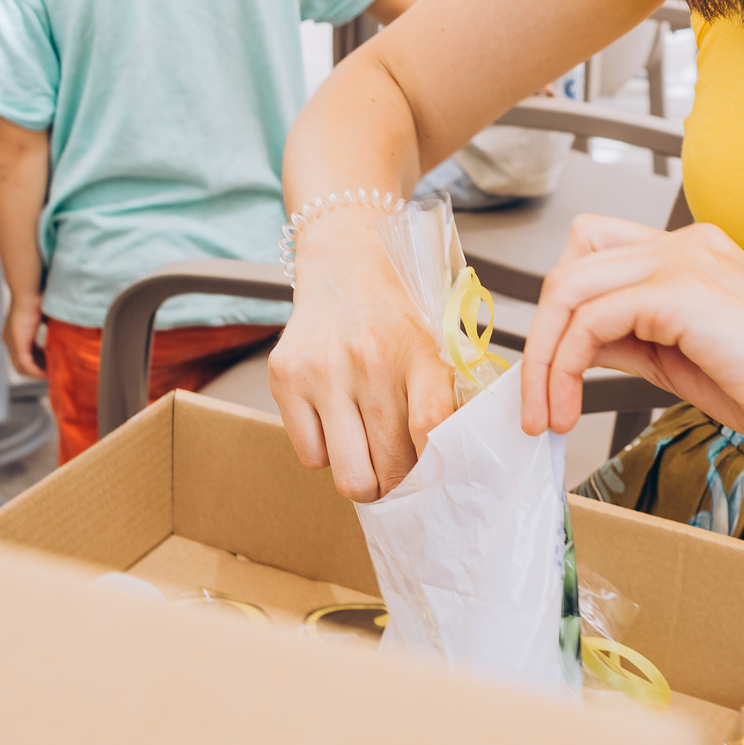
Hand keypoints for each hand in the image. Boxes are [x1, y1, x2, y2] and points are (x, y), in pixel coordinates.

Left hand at [3, 293, 45, 380]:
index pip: (24, 352)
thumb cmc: (37, 298)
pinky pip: (26, 365)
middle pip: (22, 362)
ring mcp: (10, 343)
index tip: (51, 362)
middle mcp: (9, 339)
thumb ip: (49, 325)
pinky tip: (47, 373)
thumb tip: (62, 332)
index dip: (38, 360)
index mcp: (14, 332)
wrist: (29, 293)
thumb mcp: (44, 315)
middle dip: (38, 368)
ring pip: (22, 367)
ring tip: (51, 375)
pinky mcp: (16, 345)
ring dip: (37, 373)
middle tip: (52, 372)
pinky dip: (36, 371)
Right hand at [267, 215, 459, 500]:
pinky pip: (310, 456)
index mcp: (419, 351)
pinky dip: (326, 454)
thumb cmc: (399, 311)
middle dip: (399, 485)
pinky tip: (337, 426)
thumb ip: (449, 396)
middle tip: (401, 479)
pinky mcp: (286, 376)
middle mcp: (370, 359)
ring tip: (369, 460)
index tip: (437, 480)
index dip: (435, 468)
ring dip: (363, 479)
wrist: (346, 258)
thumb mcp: (438, 341)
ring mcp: (323, 369)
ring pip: (348, 474)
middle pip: (390, 465)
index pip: (431, 427)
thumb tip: (457, 464)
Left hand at [517, 215, 743, 465]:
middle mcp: (689, 243)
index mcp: (696, 254)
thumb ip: (636, 340)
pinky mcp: (684, 292)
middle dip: (543, 336)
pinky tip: (571, 406)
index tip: (551, 379)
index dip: (563, 313)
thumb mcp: (689, 363)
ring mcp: (687, 260)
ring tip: (546, 415)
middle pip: (572, 263)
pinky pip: (591, 317)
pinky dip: (564, 365)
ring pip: (571, 286)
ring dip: (544, 357)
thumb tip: (578, 347)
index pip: (596, 255)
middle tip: (537, 404)